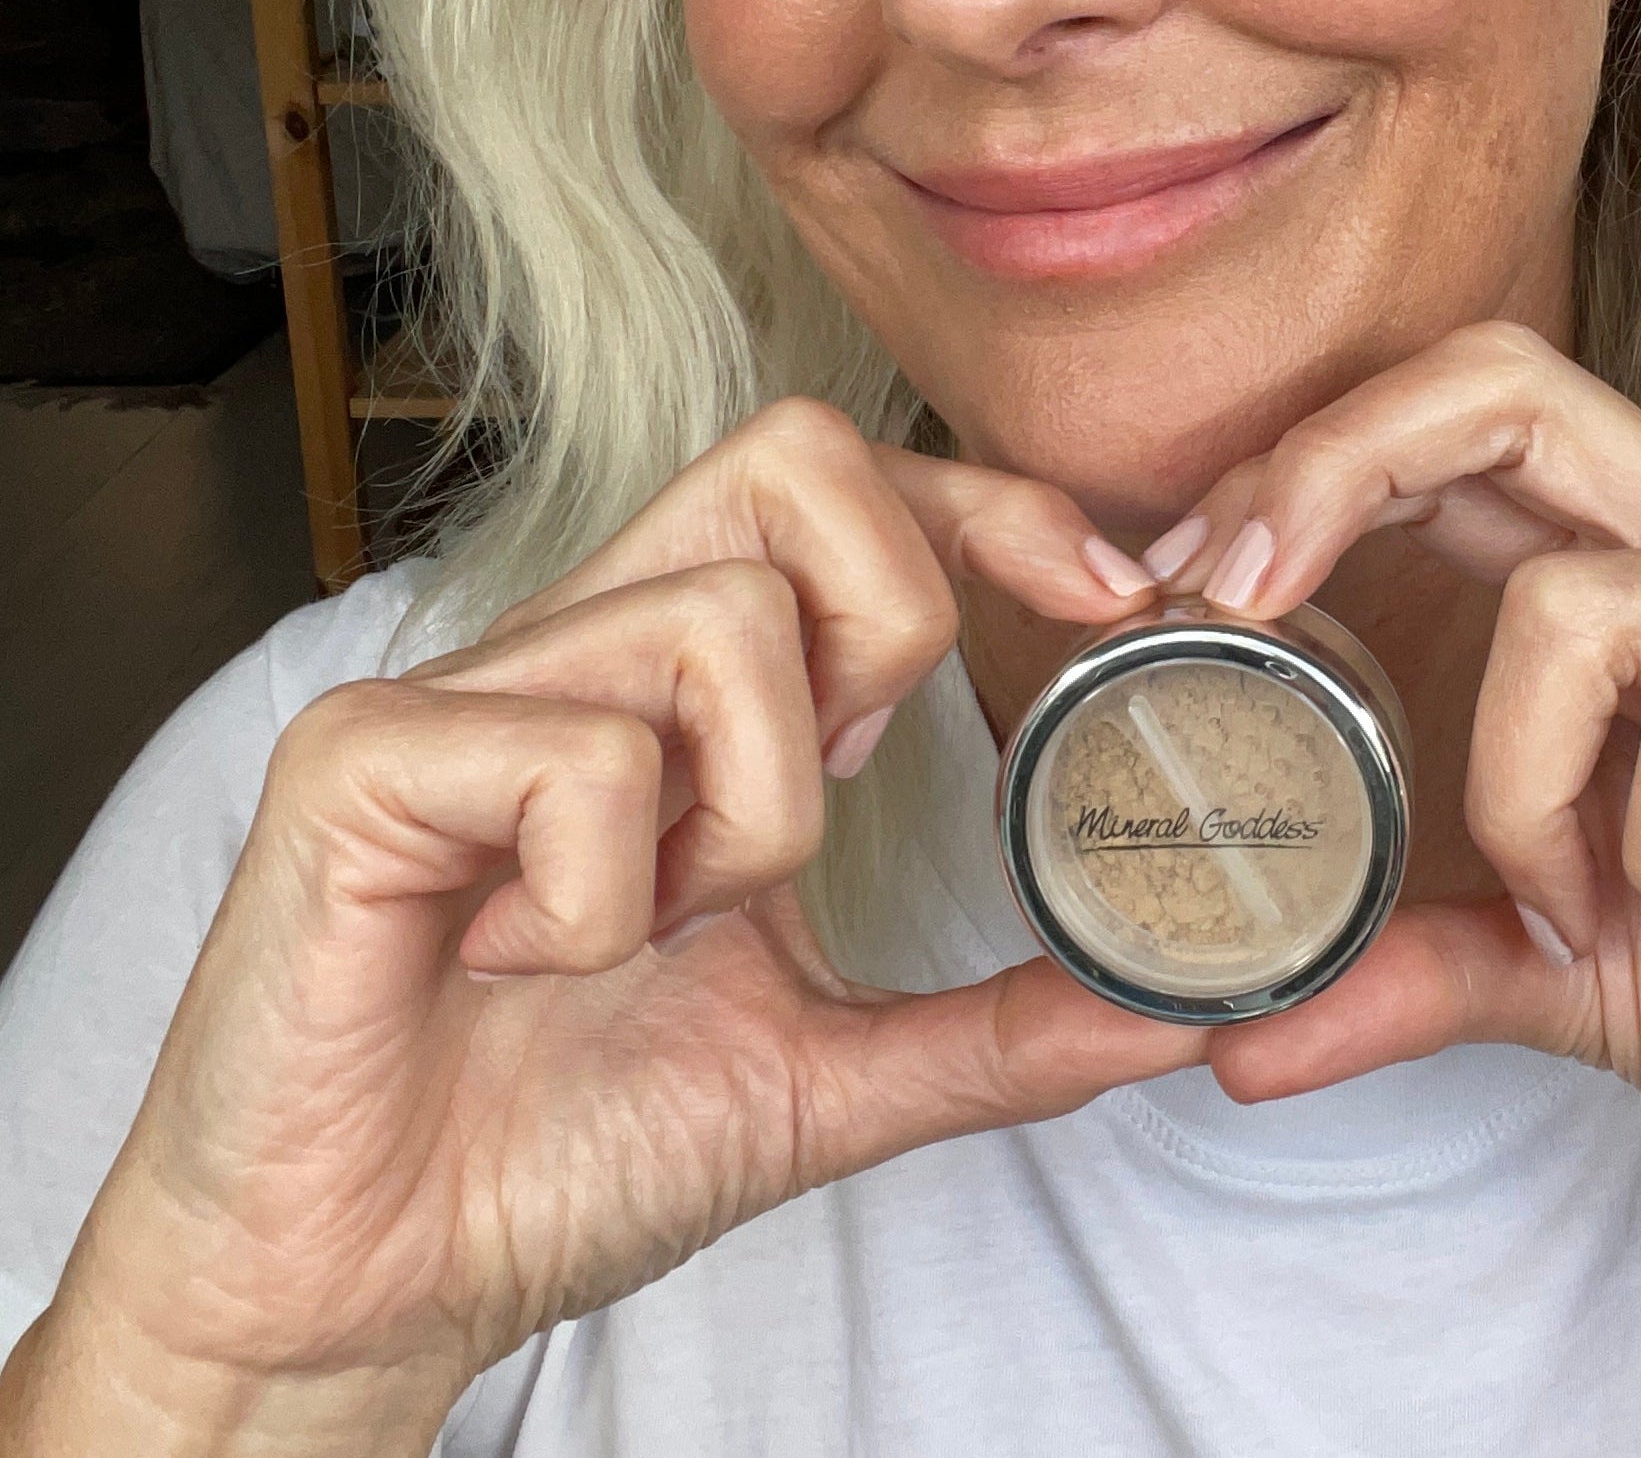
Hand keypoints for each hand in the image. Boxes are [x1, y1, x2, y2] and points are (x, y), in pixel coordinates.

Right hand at [25, 401, 1197, 1442]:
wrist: (357, 1289)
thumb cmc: (560, 1148)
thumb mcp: (823, 1072)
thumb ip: (993, 1028)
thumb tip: (1176, 1009)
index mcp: (679, 682)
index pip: (846, 483)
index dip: (986, 504)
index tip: (1105, 589)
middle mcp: (580, 641)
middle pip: (792, 458)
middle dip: (883, 625)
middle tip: (838, 788)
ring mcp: (467, 689)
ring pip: (717, 624)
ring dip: (743, 821)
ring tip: (653, 927)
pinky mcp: (360, 761)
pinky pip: (576, 757)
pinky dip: (599, 897)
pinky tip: (526, 963)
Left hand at [1149, 323, 1640, 1240]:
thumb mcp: (1551, 970)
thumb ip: (1403, 968)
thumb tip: (1228, 1035)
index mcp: (1634, 575)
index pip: (1461, 414)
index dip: (1307, 460)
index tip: (1188, 582)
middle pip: (1510, 385)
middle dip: (1336, 469)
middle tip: (1240, 605)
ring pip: (1581, 603)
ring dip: (1523, 786)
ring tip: (1580, 900)